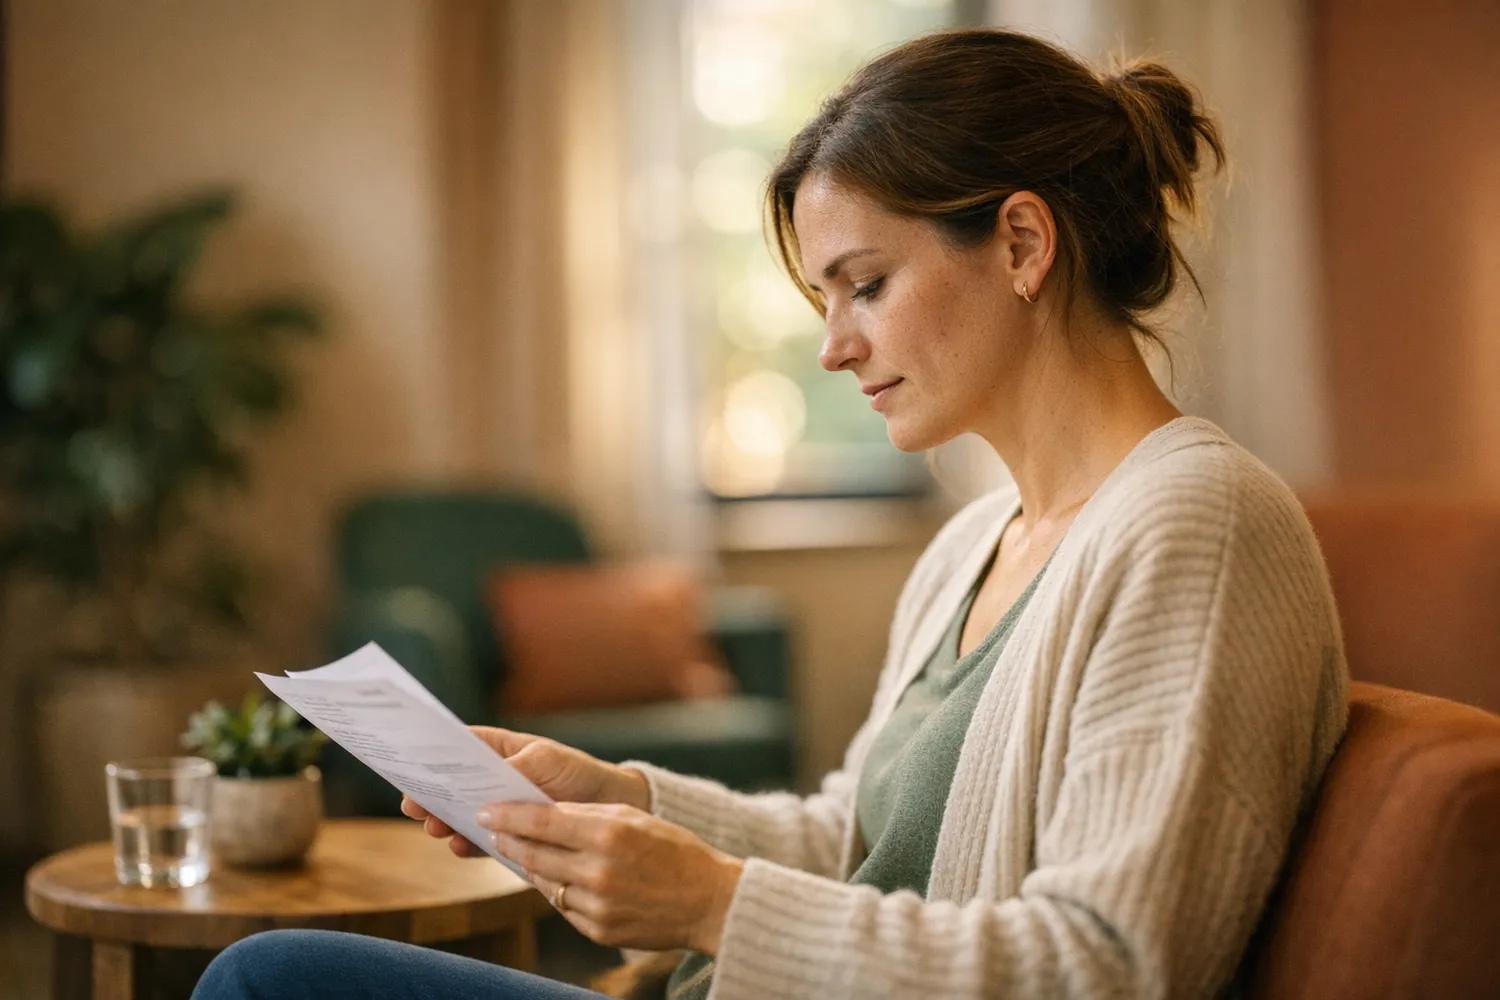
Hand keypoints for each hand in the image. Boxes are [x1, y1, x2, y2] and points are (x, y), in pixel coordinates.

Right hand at [400, 727, 650, 857]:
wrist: (609, 808)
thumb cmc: (578, 772)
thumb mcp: (549, 761)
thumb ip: (517, 767)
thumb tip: (487, 782)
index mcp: (499, 751)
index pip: (459, 746)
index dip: (432, 752)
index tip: (410, 761)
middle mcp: (493, 780)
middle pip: (453, 784)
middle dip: (432, 792)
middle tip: (413, 803)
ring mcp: (499, 809)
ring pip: (462, 813)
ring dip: (445, 820)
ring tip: (434, 826)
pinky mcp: (509, 836)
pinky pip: (482, 840)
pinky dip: (469, 843)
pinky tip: (459, 846)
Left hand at [478, 801, 742, 954]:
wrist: (709, 900)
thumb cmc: (674, 851)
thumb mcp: (634, 819)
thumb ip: (588, 817)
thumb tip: (543, 815)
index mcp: (609, 834)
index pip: (542, 821)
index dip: (509, 815)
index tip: (487, 811)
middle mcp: (599, 871)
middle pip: (535, 854)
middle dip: (509, 840)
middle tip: (493, 830)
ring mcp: (598, 905)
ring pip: (546, 883)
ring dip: (531, 867)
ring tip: (522, 852)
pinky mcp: (599, 931)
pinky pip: (564, 907)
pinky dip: (559, 891)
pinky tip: (558, 879)